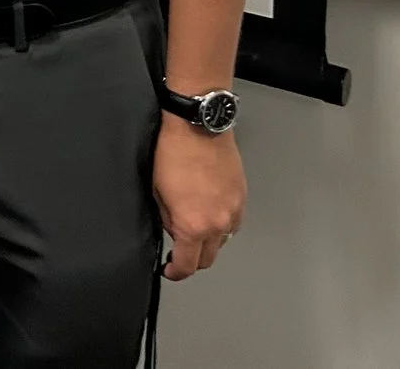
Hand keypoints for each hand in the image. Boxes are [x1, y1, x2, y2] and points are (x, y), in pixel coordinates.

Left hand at [152, 116, 244, 278]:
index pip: (188, 265)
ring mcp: (233, 211)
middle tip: (180, 253)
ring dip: (209, 242)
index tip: (171, 271)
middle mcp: (218, 224)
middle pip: (208, 258)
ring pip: (223, 241)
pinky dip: (222, 225)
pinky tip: (210, 213)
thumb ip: (168, 219)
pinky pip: (233, 223)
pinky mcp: (242, 198)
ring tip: (195, 228)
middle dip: (193, 260)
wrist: (198, 126)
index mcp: (193, 225)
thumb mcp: (157, 191)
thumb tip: (174, 230)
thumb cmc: (173, 152)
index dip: (177, 272)